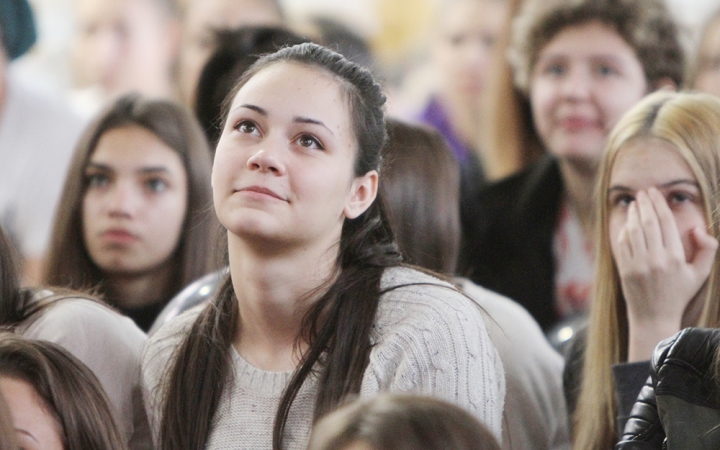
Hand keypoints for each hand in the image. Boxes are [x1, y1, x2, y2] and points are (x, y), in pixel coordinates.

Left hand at [613, 188, 716, 360]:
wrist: (654, 316)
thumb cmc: (679, 294)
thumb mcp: (700, 274)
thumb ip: (708, 249)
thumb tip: (697, 228)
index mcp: (675, 258)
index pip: (666, 223)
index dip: (659, 205)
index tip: (655, 193)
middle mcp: (655, 259)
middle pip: (648, 223)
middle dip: (645, 204)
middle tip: (644, 192)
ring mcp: (638, 264)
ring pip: (633, 231)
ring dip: (633, 214)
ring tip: (635, 203)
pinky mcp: (625, 269)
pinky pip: (623, 244)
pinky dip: (624, 230)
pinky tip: (627, 222)